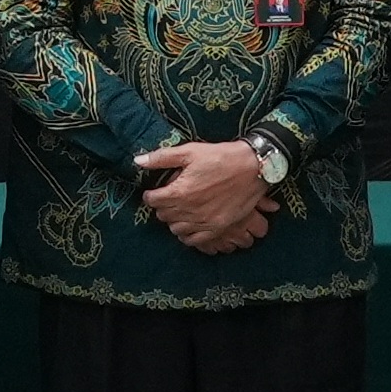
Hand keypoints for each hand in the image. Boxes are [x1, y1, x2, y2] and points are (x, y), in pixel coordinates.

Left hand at [138, 141, 273, 253]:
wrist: (253, 168)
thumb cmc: (220, 157)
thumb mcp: (189, 152)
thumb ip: (161, 158)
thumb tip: (137, 162)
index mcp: (179, 192)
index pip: (153, 200)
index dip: (151, 195)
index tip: (154, 191)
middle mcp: (189, 210)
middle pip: (163, 215)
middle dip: (162, 206)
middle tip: (167, 198)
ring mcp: (203, 222)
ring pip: (176, 229)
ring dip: (174, 220)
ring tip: (178, 210)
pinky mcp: (217, 228)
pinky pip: (193, 240)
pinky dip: (187, 235)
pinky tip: (189, 224)